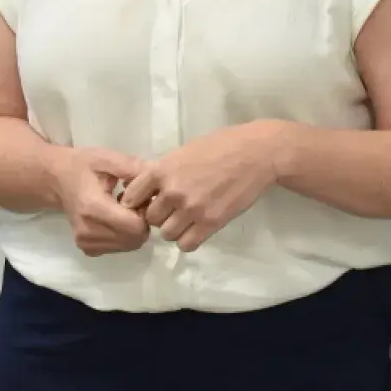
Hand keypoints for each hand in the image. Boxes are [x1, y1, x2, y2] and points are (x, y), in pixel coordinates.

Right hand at [50, 147, 149, 256]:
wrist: (56, 179)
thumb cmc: (84, 166)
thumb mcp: (108, 158)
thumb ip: (133, 167)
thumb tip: (158, 178)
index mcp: (93, 207)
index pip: (135, 226)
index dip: (146, 212)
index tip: (142, 197)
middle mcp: (87, 231)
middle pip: (134, 238)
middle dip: (143, 221)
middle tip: (136, 202)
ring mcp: (85, 243)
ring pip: (129, 245)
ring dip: (134, 228)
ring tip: (125, 208)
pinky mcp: (87, 249)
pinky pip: (119, 247)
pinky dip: (124, 234)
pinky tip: (116, 217)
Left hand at [118, 123, 286, 251]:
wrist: (258, 153)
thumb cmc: (223, 145)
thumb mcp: (186, 151)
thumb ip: (165, 170)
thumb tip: (148, 188)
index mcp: (163, 170)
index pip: (131, 197)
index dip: (138, 201)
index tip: (149, 201)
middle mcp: (173, 191)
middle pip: (151, 218)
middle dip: (160, 215)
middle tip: (174, 209)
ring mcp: (192, 209)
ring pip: (167, 233)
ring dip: (175, 228)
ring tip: (189, 219)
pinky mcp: (211, 222)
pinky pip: (186, 244)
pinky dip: (189, 240)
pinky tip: (197, 229)